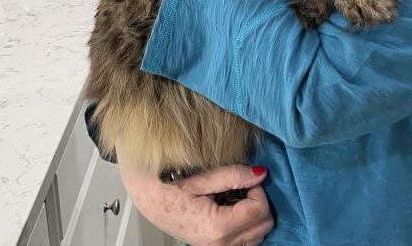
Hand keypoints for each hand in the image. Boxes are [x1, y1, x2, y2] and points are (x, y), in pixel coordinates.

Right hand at [117, 157, 273, 245]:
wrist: (148, 199)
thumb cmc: (166, 187)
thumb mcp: (200, 178)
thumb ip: (232, 176)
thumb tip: (260, 173)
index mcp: (217, 228)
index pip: (259, 210)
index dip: (257, 188)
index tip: (245, 177)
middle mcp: (220, 245)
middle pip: (264, 224)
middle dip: (258, 200)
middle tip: (241, 184)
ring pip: (258, 234)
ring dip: (254, 213)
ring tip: (235, 195)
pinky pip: (246, 240)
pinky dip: (247, 224)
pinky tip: (233, 207)